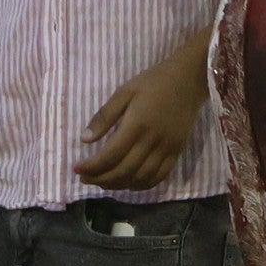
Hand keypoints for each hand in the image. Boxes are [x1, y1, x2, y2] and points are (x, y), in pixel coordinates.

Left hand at [79, 42, 206, 191]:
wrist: (189, 80)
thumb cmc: (153, 82)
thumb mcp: (124, 91)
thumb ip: (104, 116)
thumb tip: (85, 140)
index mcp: (136, 124)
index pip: (110, 155)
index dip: (91, 167)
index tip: (76, 169)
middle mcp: (152, 141)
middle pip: (123, 171)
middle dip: (100, 179)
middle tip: (85, 179)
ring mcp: (167, 149)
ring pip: (140, 178)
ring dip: (119, 185)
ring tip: (103, 182)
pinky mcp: (177, 152)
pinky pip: (159, 177)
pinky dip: (142, 185)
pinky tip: (129, 183)